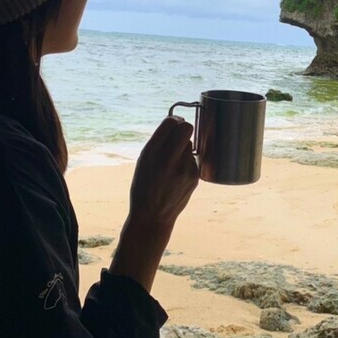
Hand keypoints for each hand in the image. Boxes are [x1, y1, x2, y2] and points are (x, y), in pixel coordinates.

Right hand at [109, 116, 199, 291]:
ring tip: (173, 164)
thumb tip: (177, 122)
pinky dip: (186, 162)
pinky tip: (177, 175)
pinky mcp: (194, 178)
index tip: (173, 124)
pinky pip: (193, 159)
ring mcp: (184, 170)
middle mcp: (168, 160)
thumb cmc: (144, 186)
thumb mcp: (143, 162)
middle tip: (178, 134)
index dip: (173, 120)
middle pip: (187, 129)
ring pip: (190, 145)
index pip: (170, 123)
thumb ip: (158, 142)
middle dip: (183, 128)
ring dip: (183, 148)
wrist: (153, 217)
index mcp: (151, 154)